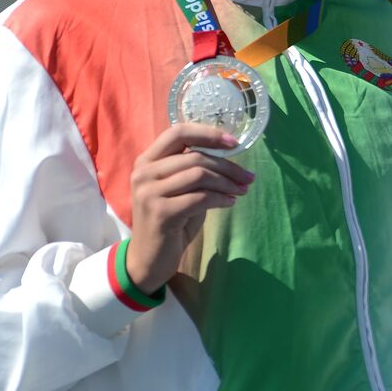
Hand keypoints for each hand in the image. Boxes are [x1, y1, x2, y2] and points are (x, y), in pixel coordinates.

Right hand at [127, 123, 253, 292]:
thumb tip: (231, 157)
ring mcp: (148, 192)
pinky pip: (200, 198)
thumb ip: (194, 170)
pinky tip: (230, 203)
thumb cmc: (171, 220)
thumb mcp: (181, 189)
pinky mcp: (160, 212)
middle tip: (248, 178)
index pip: (178, 132)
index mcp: (147, 161)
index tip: (234, 143)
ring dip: (227, 183)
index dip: (208, 134)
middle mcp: (143, 173)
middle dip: (228, 167)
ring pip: (200, 175)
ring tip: (241, 191)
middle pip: (196, 156)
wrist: (150, 258)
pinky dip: (221, 198)